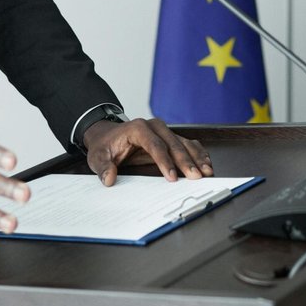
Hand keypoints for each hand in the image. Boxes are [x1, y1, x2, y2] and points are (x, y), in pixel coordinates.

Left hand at [83, 117, 213, 186]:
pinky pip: (188, 144)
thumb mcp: (98, 156)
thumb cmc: (105, 146)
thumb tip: (109, 178)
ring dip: (197, 157)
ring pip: (185, 143)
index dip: (165, 161)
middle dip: (186, 161)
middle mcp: (154, 127)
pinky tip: (206, 163)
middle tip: (196, 176)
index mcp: (138, 128)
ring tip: (207, 171)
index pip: (155, 145)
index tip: (172, 177)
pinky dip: (198, 153)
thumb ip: (103, 167)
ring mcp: (165, 131)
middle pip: (174, 144)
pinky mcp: (170, 138)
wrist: (108, 136)